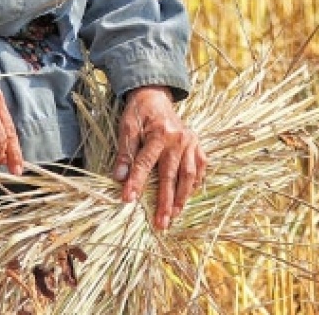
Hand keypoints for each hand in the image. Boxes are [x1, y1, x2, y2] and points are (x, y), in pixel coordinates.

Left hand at [113, 86, 205, 229]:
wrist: (155, 96)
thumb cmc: (139, 113)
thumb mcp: (127, 127)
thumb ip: (125, 152)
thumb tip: (119, 176)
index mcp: (159, 133)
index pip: (145, 163)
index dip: (136, 182)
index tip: (128, 200)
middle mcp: (178, 139)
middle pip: (171, 175)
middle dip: (165, 201)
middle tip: (161, 223)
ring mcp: (190, 142)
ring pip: (188, 175)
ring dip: (182, 197)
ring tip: (175, 215)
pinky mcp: (196, 144)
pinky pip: (199, 167)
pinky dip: (195, 182)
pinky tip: (188, 196)